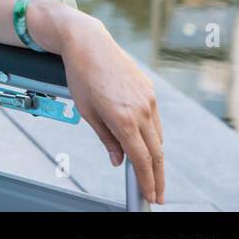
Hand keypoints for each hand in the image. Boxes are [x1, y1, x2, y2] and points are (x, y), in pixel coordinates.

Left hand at [61, 20, 164, 204]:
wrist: (89, 43)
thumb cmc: (81, 76)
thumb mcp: (86, 111)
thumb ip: (106, 138)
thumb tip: (118, 160)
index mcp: (122, 118)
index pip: (141, 159)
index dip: (146, 181)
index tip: (149, 195)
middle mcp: (141, 110)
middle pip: (156, 153)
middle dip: (157, 177)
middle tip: (156, 194)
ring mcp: (149, 100)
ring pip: (158, 137)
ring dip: (156, 157)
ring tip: (150, 174)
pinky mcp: (150, 91)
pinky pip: (155, 120)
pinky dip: (153, 136)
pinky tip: (147, 144)